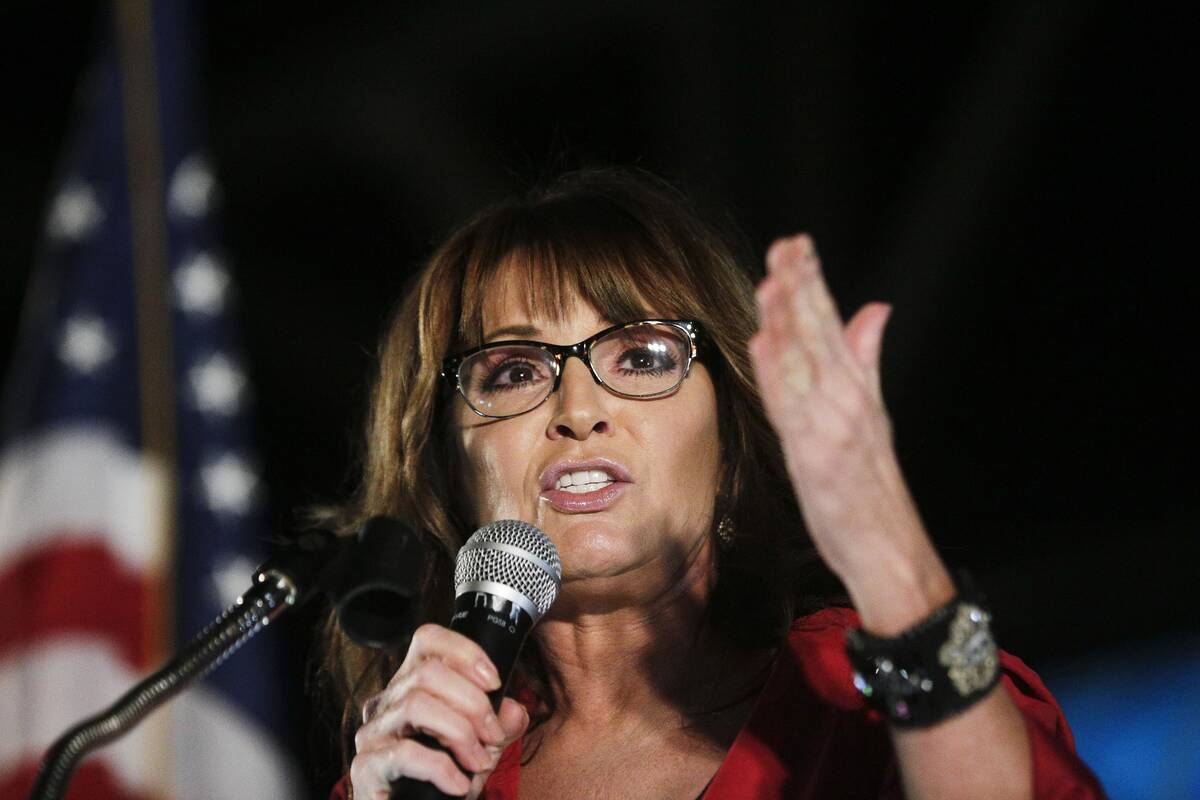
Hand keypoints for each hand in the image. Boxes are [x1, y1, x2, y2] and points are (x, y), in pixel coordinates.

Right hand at [350, 624, 529, 798]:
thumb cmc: (442, 783)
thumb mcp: (480, 750)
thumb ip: (500, 727)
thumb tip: (514, 710)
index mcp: (410, 687)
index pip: (427, 640)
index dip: (464, 651)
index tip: (494, 682)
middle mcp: (386, 703)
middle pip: (428, 672)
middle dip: (473, 703)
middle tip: (493, 736)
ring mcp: (372, 734)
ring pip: (416, 705)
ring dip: (459, 732)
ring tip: (478, 762)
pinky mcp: (364, 768)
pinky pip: (403, 753)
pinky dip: (440, 768)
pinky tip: (458, 785)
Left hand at [748, 234, 952, 632]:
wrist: (890, 550)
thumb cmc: (871, 486)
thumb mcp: (871, 414)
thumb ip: (865, 359)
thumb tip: (874, 309)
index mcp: (856, 388)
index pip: (831, 323)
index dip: (813, 282)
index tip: (796, 245)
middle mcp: (846, 400)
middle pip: (819, 334)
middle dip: (802, 286)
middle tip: (786, 245)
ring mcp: (832, 426)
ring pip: (806, 362)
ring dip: (788, 319)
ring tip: (773, 280)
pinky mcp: (817, 456)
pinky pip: (793, 408)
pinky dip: (779, 374)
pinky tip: (765, 344)